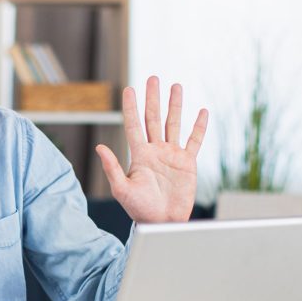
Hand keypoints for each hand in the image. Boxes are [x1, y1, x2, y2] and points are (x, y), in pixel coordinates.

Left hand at [96, 76, 207, 222]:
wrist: (161, 222)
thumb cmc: (139, 209)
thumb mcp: (122, 189)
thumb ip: (112, 168)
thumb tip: (100, 147)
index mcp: (138, 154)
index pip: (133, 125)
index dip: (131, 107)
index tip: (129, 89)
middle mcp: (155, 150)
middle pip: (153, 118)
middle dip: (153, 98)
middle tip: (153, 78)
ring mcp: (172, 155)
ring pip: (174, 124)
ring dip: (175, 105)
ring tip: (176, 86)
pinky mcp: (187, 163)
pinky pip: (194, 141)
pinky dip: (199, 127)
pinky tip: (202, 112)